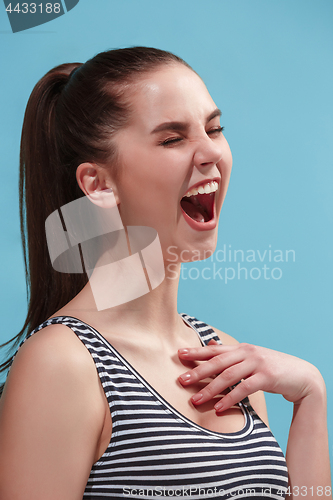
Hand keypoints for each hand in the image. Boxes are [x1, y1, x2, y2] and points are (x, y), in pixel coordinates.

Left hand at [178, 340, 323, 411]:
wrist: (301, 375)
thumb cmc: (272, 367)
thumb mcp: (251, 357)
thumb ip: (231, 353)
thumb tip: (210, 344)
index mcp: (241, 348)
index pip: (214, 350)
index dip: (196, 352)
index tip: (179, 355)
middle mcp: (247, 353)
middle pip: (218, 361)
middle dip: (198, 371)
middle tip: (181, 380)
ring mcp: (257, 363)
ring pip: (228, 375)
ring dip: (210, 388)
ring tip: (196, 400)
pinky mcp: (267, 377)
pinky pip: (244, 388)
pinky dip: (230, 398)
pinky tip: (219, 408)